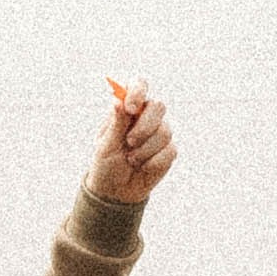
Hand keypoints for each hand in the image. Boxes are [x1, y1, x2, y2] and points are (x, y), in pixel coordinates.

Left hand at [87, 79, 175, 205]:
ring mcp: (159, 133)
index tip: (131, 108)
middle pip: (158, 106)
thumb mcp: (106, 145)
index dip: (138, 91)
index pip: (139, 85)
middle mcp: (146, 116)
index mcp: (128, 109)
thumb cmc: (106, 164)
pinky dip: (153, 162)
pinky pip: (170, 150)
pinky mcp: (169, 150)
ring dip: (146, 149)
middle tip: (130, 142)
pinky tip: (142, 167)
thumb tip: (118, 101)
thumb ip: (115, 123)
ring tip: (131, 160)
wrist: (116, 191)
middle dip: (145, 126)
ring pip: (165, 131)